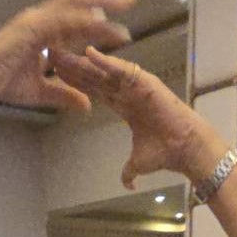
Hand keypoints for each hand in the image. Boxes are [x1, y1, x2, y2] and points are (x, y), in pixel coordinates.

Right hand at [0, 0, 135, 111]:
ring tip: (124, 4)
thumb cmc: (3, 82)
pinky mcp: (32, 27)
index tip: (120, 21)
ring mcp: (37, 19)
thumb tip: (87, 105)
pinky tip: (99, 19)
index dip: (98, 15)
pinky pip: (62, 19)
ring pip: (74, 4)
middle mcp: (42, 19)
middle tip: (130, 0)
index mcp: (45, 30)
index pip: (76, 16)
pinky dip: (82, 18)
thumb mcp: (42, 91)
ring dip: (100, 2)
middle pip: (79, 1)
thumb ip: (65, 94)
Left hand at [51, 46, 228, 187]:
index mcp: (126, 105)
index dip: (77, 83)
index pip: (96, 90)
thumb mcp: (138, 163)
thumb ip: (129, 170)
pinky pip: (123, 70)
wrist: (184, 149)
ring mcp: (137, 85)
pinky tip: (89, 53)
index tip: (57, 75)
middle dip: (74, 67)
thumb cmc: (165, 153)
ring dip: (84, 62)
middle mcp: (130, 91)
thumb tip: (128, 184)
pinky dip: (106, 62)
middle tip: (52, 56)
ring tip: (64, 52)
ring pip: (105, 71)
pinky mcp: (146, 82)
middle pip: (95, 76)